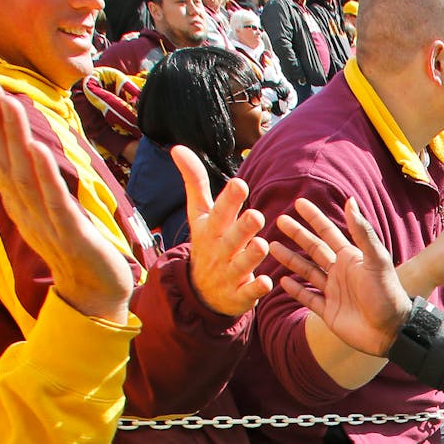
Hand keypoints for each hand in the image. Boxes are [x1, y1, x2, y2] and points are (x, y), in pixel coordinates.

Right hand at [0, 81, 134, 322]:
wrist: (92, 291)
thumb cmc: (66, 247)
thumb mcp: (34, 209)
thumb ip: (8, 181)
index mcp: (19, 201)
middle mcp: (26, 208)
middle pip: (7, 160)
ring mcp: (46, 221)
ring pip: (26, 176)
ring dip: (17, 139)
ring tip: (11, 106)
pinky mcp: (71, 233)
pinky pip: (56, 201)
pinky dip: (47, 176)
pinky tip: (39, 149)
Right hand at [173, 147, 272, 315]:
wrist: (200, 293)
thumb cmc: (207, 244)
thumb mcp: (199, 215)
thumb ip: (195, 182)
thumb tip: (177, 147)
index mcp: (211, 230)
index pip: (219, 212)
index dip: (229, 199)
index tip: (240, 183)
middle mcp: (219, 251)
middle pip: (231, 238)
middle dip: (242, 228)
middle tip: (256, 216)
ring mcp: (229, 274)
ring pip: (240, 265)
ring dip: (251, 256)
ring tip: (262, 245)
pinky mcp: (239, 296)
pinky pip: (248, 293)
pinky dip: (256, 288)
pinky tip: (266, 282)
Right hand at [269, 196, 410, 356]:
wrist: (390, 331)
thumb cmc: (387, 294)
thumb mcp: (376, 260)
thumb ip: (362, 232)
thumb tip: (350, 201)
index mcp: (352, 258)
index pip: (328, 232)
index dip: (314, 218)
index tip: (298, 203)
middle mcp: (341, 272)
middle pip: (314, 248)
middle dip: (297, 234)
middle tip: (279, 220)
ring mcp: (334, 292)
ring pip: (307, 271)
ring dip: (290, 259)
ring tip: (271, 247)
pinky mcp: (329, 311)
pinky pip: (308, 297)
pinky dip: (295, 290)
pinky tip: (281, 281)